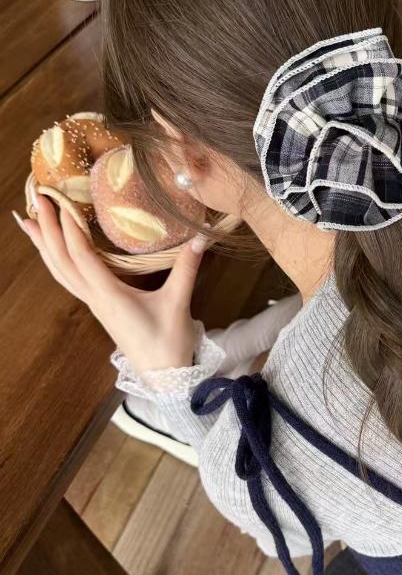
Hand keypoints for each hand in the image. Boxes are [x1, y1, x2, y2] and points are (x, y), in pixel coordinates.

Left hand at [14, 192, 207, 374]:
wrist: (164, 375)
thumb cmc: (168, 341)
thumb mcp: (178, 302)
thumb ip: (186, 268)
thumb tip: (200, 238)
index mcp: (109, 295)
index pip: (82, 256)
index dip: (70, 228)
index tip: (63, 201)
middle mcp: (94, 298)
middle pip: (61, 261)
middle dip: (48, 230)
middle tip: (36, 199)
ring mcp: (94, 304)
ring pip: (60, 271)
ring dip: (44, 245)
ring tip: (29, 221)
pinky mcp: (99, 307)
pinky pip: (69, 279)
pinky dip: (56, 261)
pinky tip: (55, 251)